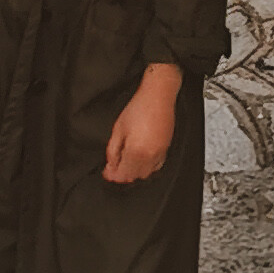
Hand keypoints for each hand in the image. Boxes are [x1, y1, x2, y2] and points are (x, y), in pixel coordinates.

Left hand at [103, 61, 184, 184]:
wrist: (158, 96)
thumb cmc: (139, 107)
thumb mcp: (118, 128)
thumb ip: (113, 150)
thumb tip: (111, 164)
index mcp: (135, 151)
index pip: (122, 173)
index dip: (112, 175)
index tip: (106, 172)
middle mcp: (149, 155)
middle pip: (133, 176)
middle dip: (122, 174)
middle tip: (113, 168)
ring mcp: (160, 153)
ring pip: (146, 174)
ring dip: (134, 172)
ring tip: (125, 163)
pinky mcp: (166, 148)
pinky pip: (157, 166)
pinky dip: (147, 167)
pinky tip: (140, 160)